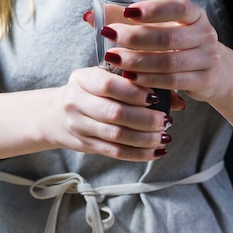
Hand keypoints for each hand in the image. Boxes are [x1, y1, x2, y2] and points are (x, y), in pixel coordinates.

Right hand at [56, 65, 172, 160]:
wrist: (55, 115)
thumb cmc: (91, 92)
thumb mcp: (106, 78)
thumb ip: (139, 83)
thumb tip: (177, 101)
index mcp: (82, 79)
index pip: (108, 84)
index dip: (133, 91)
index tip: (155, 97)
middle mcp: (76, 102)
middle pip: (114, 113)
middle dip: (144, 119)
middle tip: (166, 121)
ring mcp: (78, 126)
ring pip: (115, 135)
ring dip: (144, 138)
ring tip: (164, 137)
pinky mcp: (85, 145)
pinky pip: (114, 152)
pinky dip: (137, 154)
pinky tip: (155, 152)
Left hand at [94, 0, 222, 103]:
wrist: (212, 73)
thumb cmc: (177, 47)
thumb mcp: (159, 29)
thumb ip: (126, 22)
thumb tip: (89, 15)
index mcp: (195, 14)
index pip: (178, 7)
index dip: (153, 10)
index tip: (128, 12)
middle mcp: (205, 33)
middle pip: (168, 38)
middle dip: (136, 38)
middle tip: (110, 37)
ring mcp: (207, 58)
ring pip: (169, 62)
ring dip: (139, 62)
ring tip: (115, 59)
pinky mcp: (203, 80)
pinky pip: (173, 81)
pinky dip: (150, 80)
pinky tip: (131, 78)